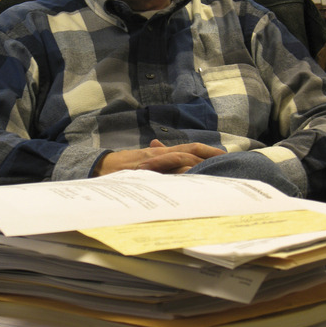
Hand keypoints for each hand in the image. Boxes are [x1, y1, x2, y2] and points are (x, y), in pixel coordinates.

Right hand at [93, 139, 225, 175]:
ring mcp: (151, 164)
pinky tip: (189, 178)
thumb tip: (161, 147)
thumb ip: (157, 156)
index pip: (189, 148)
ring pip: (178, 161)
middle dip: (207, 156)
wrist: (99, 168)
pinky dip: (176, 174)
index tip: (224, 155)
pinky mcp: (143, 172)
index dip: (207, 150)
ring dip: (196, 164)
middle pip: (188, 152)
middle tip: (226, 162)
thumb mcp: (142, 159)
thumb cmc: (122, 166)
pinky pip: (163, 173)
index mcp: (161, 153)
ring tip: (213, 168)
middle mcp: (159, 155)